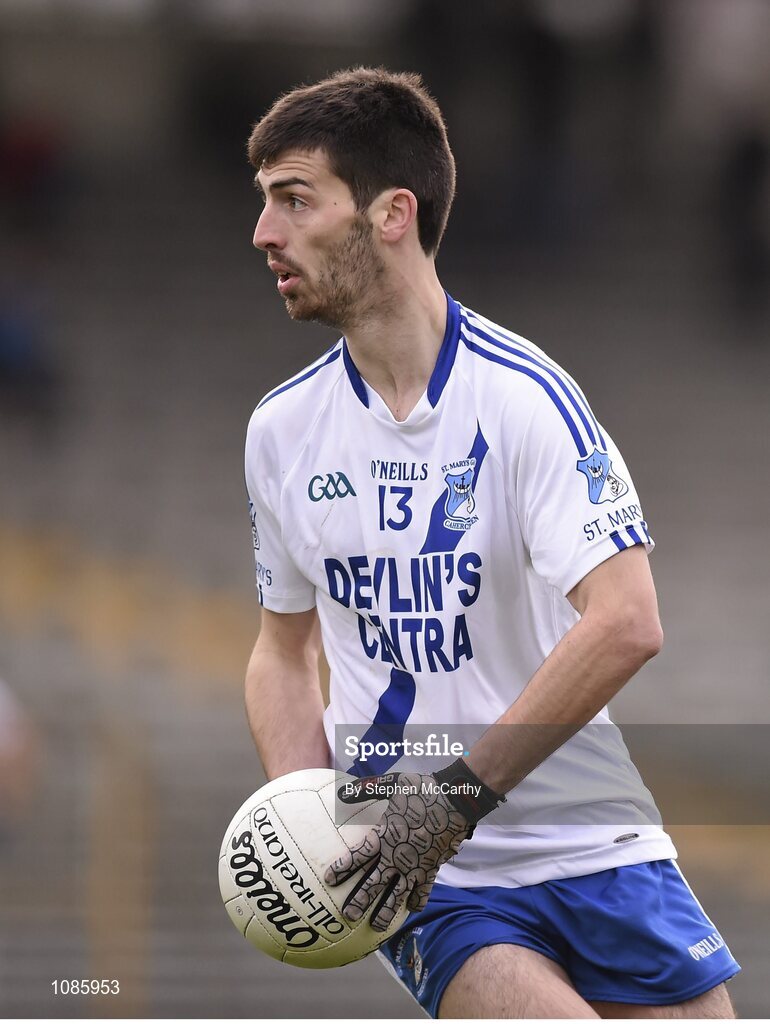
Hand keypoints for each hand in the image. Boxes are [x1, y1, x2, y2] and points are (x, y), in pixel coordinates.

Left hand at [324, 771, 472, 931]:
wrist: (455, 801)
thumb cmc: (423, 790)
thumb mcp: (392, 784)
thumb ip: (367, 789)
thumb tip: (342, 791)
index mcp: (385, 836)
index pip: (358, 856)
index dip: (343, 868)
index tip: (330, 879)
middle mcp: (397, 856)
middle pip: (374, 883)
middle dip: (360, 901)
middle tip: (348, 916)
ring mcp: (415, 866)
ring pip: (397, 895)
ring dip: (386, 912)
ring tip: (376, 926)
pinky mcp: (432, 870)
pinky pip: (423, 892)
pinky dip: (417, 902)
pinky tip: (412, 910)